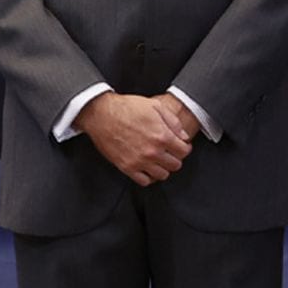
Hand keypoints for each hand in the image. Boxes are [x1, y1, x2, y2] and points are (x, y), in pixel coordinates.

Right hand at [74, 92, 191, 185]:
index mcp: (162, 136)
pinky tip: (148, 167)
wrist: (102, 114)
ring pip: (162, 175)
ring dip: (164, 168)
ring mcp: (139, 161)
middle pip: (175, 165)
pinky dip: (149, 177)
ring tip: (160, 160)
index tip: (182, 145)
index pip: (184, 151)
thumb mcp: (155, 106)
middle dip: (176, 158)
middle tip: (171, 152)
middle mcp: (152, 152)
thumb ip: (173, 121)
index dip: (185, 147)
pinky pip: (144, 181)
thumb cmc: (126, 107)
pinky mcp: (127, 167)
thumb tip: (183, 135)